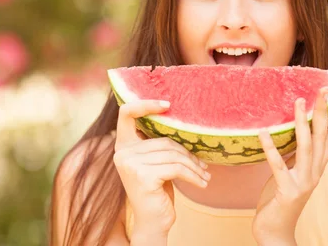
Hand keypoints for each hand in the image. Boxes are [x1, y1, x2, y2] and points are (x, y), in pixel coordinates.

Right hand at [113, 100, 210, 238]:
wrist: (153, 222)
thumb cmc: (157, 190)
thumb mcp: (155, 163)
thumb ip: (157, 144)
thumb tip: (182, 122)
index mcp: (123, 145)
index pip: (126, 113)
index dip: (145, 104)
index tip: (168, 105)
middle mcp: (122, 153)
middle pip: (163, 140)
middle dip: (187, 152)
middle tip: (202, 164)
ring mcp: (130, 164)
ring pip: (172, 154)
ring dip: (193, 166)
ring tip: (204, 174)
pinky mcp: (143, 176)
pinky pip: (176, 168)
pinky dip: (193, 175)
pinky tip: (202, 183)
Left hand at [252, 86, 327, 244]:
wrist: (276, 229)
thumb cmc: (284, 195)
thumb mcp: (295, 170)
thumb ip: (298, 152)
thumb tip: (297, 126)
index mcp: (320, 165)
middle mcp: (316, 172)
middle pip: (324, 136)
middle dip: (324, 111)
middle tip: (322, 88)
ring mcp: (304, 181)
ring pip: (306, 147)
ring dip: (302, 123)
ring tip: (298, 101)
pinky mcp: (287, 190)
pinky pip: (278, 165)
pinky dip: (271, 147)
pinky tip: (262, 132)